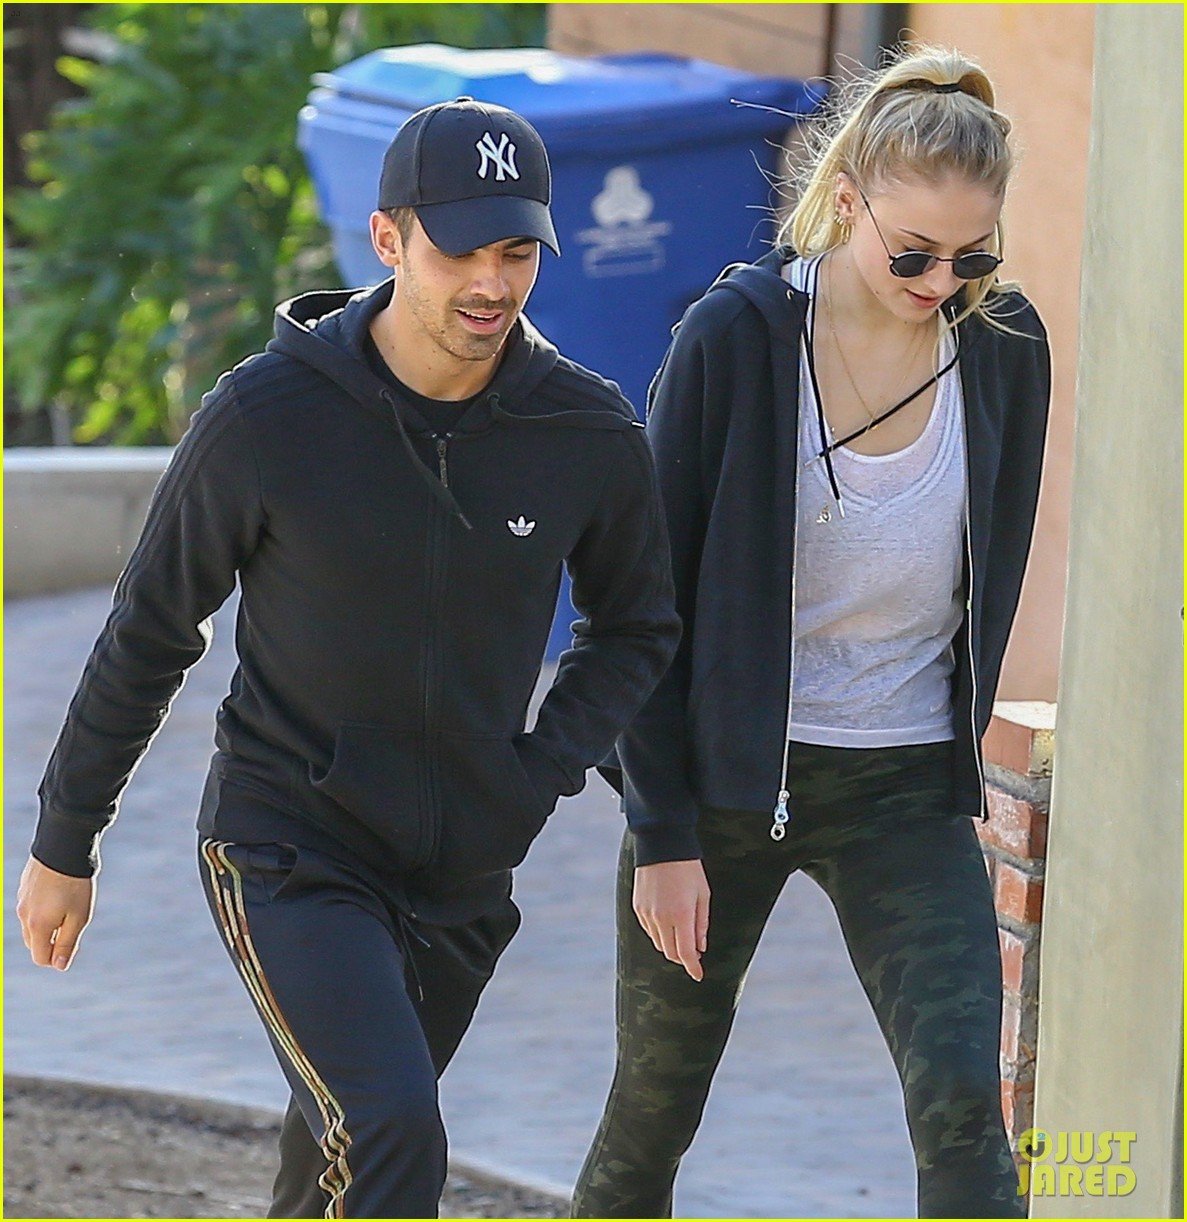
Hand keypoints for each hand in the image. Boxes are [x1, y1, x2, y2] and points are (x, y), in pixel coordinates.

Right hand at [16, 856, 95, 970]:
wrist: (64, 846)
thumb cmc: (76, 884)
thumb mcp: (79, 917)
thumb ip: (67, 943)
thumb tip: (59, 966)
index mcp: (38, 926)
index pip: (40, 957)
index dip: (56, 958)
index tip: (73, 945)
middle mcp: (24, 915)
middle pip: (34, 943)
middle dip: (51, 942)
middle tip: (73, 923)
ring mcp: (22, 900)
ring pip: (31, 925)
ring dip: (47, 925)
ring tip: (67, 905)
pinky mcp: (24, 887)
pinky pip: (31, 907)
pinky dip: (43, 909)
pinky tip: (58, 893)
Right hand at [632, 859, 709, 980]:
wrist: (662, 844)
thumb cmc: (688, 868)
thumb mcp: (703, 894)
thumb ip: (702, 924)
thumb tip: (700, 948)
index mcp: (682, 915)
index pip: (686, 953)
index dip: (693, 968)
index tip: (699, 976)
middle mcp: (661, 918)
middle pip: (671, 953)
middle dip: (683, 957)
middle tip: (694, 953)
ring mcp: (647, 913)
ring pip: (659, 943)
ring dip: (671, 945)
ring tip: (681, 934)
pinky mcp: (637, 907)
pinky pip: (649, 930)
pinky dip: (659, 933)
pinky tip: (668, 921)